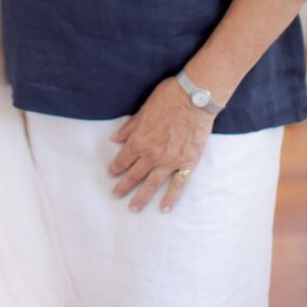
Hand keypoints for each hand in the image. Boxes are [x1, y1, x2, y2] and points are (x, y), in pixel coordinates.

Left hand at [108, 77, 213, 212]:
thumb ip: (129, 128)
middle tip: (116, 195)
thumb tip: (114, 139)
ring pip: (152, 184)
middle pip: (135, 175)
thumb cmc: (168, 99)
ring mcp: (170, 162)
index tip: (111, 173)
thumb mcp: (142, 110)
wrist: (195, 100)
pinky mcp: (187, 164)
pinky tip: (164, 208)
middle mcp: (152, 155)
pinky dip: (170, 198)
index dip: (116, 167)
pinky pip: (177, 185)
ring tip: (133, 208)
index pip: (123, 159)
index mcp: (139, 141)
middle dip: (124, 186)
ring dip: (141, 197)